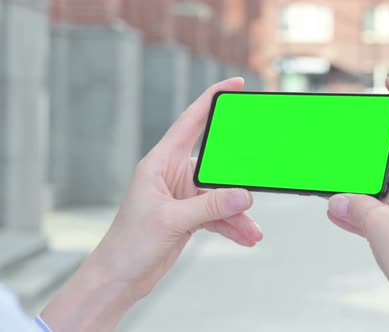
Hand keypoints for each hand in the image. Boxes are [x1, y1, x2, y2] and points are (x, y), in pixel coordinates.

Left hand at [42, 78, 262, 331]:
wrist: (120, 278)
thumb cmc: (130, 244)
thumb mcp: (172, 221)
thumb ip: (211, 206)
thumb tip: (245, 195)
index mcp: (160, 163)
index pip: (190, 122)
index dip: (212, 99)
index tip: (235, 84)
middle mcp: (173, 175)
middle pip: (216, 164)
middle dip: (238, 177)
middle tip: (260, 179)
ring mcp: (182, 196)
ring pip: (220, 195)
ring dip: (237, 213)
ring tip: (254, 231)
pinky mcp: (188, 216)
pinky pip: (218, 214)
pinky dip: (232, 226)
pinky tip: (246, 237)